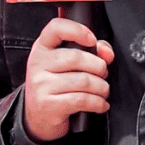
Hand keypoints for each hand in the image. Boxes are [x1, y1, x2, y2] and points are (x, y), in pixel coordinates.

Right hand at [22, 17, 113, 141]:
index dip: (77, 30)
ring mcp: (41, 85)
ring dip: (102, 87)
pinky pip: (82, 100)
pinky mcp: (48, 105)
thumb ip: (90, 51)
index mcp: (42, 48)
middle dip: (99, 67)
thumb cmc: (56, 86)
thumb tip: (106, 52)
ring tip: (103, 91)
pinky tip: (100, 104)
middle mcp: (38, 64)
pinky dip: (98, 103)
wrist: (37, 117)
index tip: (92, 40)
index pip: (55, 28)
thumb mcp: (66, 65)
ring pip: (84, 81)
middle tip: (103, 74)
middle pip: (77, 57)